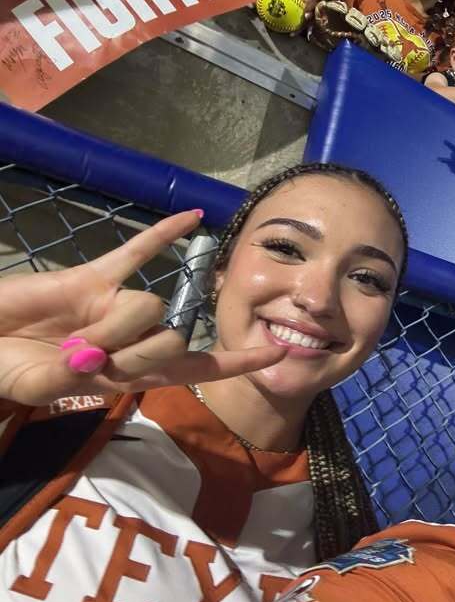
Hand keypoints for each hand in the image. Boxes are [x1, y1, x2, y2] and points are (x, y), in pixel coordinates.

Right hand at [0, 212, 285, 406]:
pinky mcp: (93, 277)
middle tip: (88, 361)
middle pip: (173, 338)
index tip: (280, 352)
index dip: (238, 363)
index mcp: (130, 374)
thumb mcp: (40, 385)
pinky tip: (196, 216)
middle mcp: (134, 338)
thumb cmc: (6, 367)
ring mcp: (117, 304)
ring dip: (111, 328)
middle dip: (134, 354)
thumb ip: (70, 377)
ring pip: (150, 305)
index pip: (199, 368)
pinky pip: (137, 250)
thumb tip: (98, 357)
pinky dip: (164, 234)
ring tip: (73, 340)